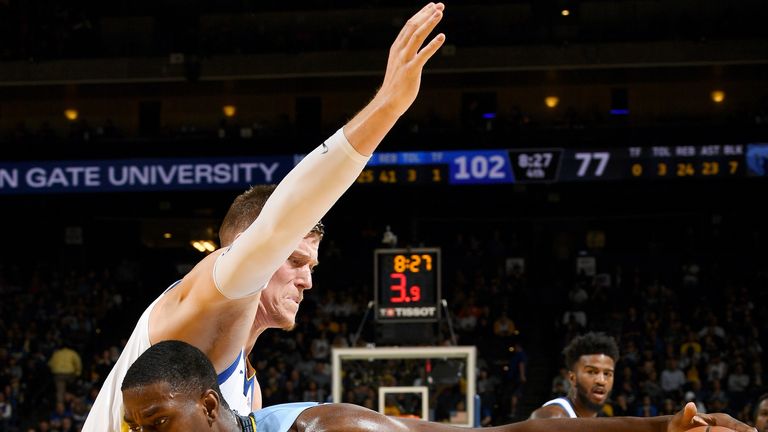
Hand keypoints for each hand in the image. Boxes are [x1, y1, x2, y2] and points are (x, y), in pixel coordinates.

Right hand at [375, 2, 445, 117]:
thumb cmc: (396, 84)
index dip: (421, 14)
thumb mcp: (399, 63)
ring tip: (440, 13)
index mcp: (397, 48)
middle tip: (440, 5)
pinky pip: (423, 55)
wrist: (388, 102)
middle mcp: (400, 51)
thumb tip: (412, 45)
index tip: (432, 6)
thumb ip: (405, 52)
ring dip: (429, 23)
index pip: (409, 26)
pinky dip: (433, 45)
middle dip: (427, 14)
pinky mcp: (411, 71)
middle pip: (413, 27)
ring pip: (417, 36)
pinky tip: (442, 37)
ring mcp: (405, 60)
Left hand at [668, 402, 756, 431]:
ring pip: (734, 431)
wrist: (676, 428)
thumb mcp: (681, 418)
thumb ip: (686, 413)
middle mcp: (723, 424)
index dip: (743, 428)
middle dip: (746, 431)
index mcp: (717, 418)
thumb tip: (690, 404)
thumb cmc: (679, 423)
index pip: (732, 423)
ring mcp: (722, 430)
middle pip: (738, 429)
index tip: (752, 431)